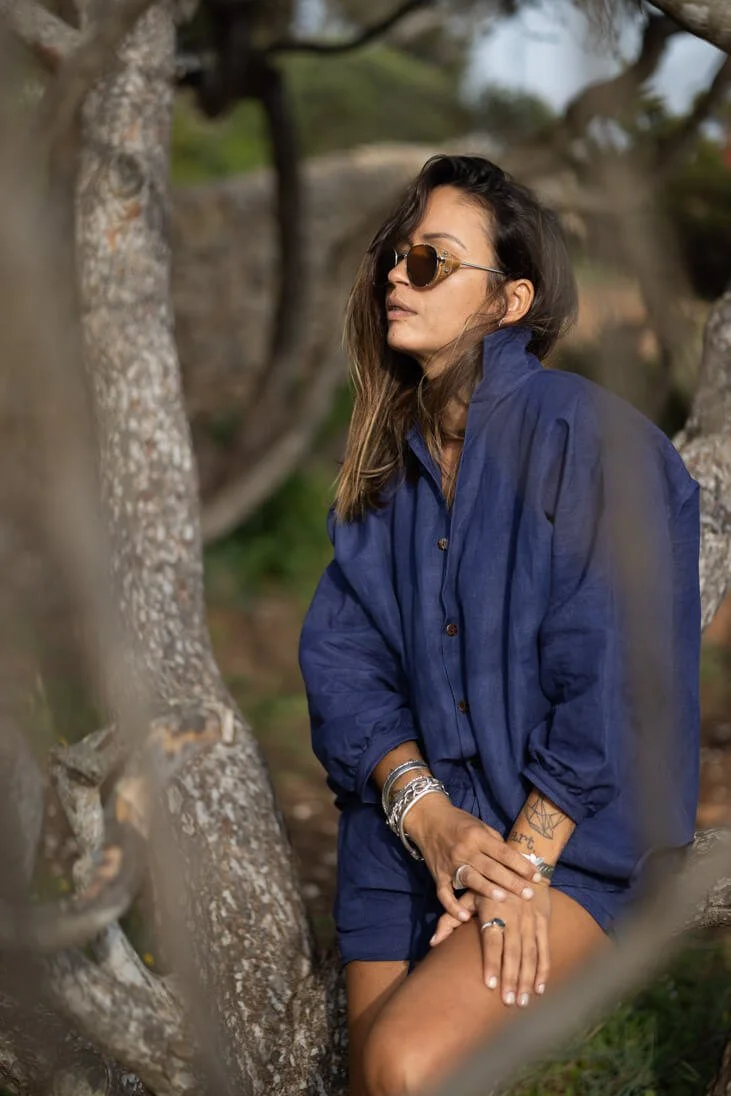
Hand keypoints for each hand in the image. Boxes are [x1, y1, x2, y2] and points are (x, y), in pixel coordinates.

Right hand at [405, 794, 541, 921]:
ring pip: (470, 879)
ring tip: (503, 899)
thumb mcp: (479, 825)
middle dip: (511, 881)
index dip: (521, 864)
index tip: (536, 876)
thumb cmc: (459, 822)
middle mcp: (465, 850)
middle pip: (491, 868)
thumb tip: (514, 861)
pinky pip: (444, 894)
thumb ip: (495, 843)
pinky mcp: (438, 875)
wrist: (428, 818)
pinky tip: (465, 918)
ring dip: (487, 890)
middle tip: (529, 894)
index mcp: (477, 836)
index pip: (503, 852)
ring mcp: (450, 863)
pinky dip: (452, 907)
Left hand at [430, 885, 551, 1006]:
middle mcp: (513, 917)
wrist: (520, 861)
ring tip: (522, 1002)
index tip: (490, 984)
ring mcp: (530, 920)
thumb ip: (450, 918)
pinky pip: (544, 948)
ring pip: (530, 953)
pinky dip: (543, 969)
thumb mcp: (468, 895)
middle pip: (512, 952)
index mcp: (493, 910)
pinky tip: (540, 988)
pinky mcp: (542, 921)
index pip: (492, 941)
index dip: (492, 962)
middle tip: (508, 1002)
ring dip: (527, 979)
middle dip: (511, 978)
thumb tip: (433, 942)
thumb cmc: (488, 882)